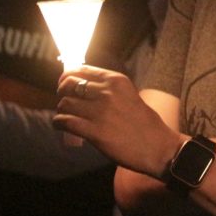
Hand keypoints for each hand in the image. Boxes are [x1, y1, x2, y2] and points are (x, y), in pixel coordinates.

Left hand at [54, 66, 182, 177]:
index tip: (65, 82)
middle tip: (64, 100)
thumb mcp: (130, 95)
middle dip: (62, 91)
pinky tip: (62, 125)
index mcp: (117, 81)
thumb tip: (83, 88)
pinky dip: (59, 123)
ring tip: (66, 115)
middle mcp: (107, 92)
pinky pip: (65, 121)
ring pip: (64, 103)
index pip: (83, 70)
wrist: (157, 146)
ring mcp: (99, 112)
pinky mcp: (93, 131)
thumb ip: (109, 90)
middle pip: (69, 84)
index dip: (68, 76)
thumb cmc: (145, 123)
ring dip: (62, 109)